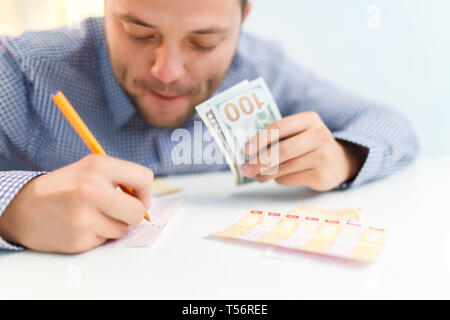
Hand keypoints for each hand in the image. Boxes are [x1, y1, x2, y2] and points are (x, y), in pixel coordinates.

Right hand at [0, 154, 153, 253]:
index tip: (136, 196)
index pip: (144, 178)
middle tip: (120, 211)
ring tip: (93, 215)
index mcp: (98, 166)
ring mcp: (84, 217)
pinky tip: (82, 226)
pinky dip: (98, 236)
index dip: (144, 191)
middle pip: (138, 212)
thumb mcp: (90, 169)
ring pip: (123, 229)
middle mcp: (91, 189)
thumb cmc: (64, 188)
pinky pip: (105, 241)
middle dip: (133, 214)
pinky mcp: (79, 240)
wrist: (24, 209)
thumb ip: (120, 178)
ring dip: (113, 225)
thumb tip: (146, 200)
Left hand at [242, 111, 367, 190]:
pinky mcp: (321, 175)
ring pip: (285, 167)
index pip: (280, 127)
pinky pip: (290, 178)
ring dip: (265, 174)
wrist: (338, 161)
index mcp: (310, 119)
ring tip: (256, 176)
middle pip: (283, 150)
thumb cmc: (307, 145)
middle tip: (246, 169)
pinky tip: (277, 177)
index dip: (260, 139)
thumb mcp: (298, 133)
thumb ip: (277, 137)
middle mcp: (319, 135)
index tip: (245, 150)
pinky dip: (279, 179)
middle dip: (260, 161)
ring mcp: (323, 156)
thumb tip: (248, 152)